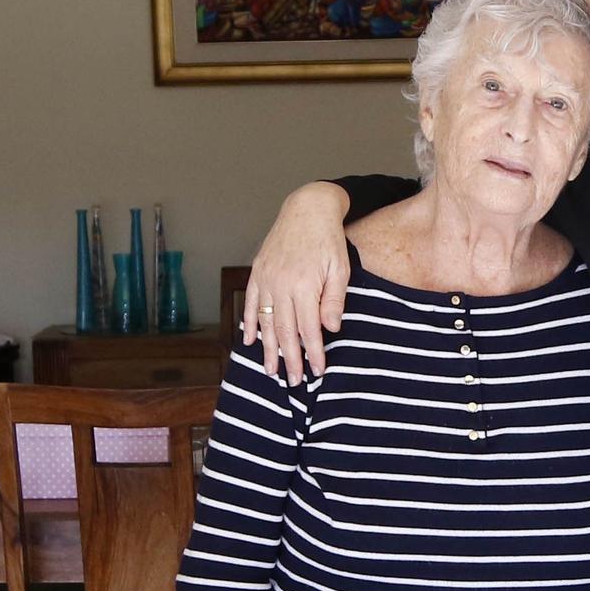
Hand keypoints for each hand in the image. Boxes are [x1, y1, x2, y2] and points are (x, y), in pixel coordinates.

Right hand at [238, 184, 350, 384]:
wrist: (307, 209)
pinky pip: (251, 303)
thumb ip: (334, 300)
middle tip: (294, 381)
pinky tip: (249, 340)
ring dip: (268, 348)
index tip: (318, 371)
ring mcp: (266, 279)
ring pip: (266, 321)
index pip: (309, 329)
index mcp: (304, 285)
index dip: (314, 353)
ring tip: (271, 370)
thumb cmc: (328, 240)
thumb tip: (330, 329)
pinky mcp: (258, 272)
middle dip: (290, 359)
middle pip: (284, 331)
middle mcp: (281, 284)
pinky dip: (250, 323)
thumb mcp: (340, 268)